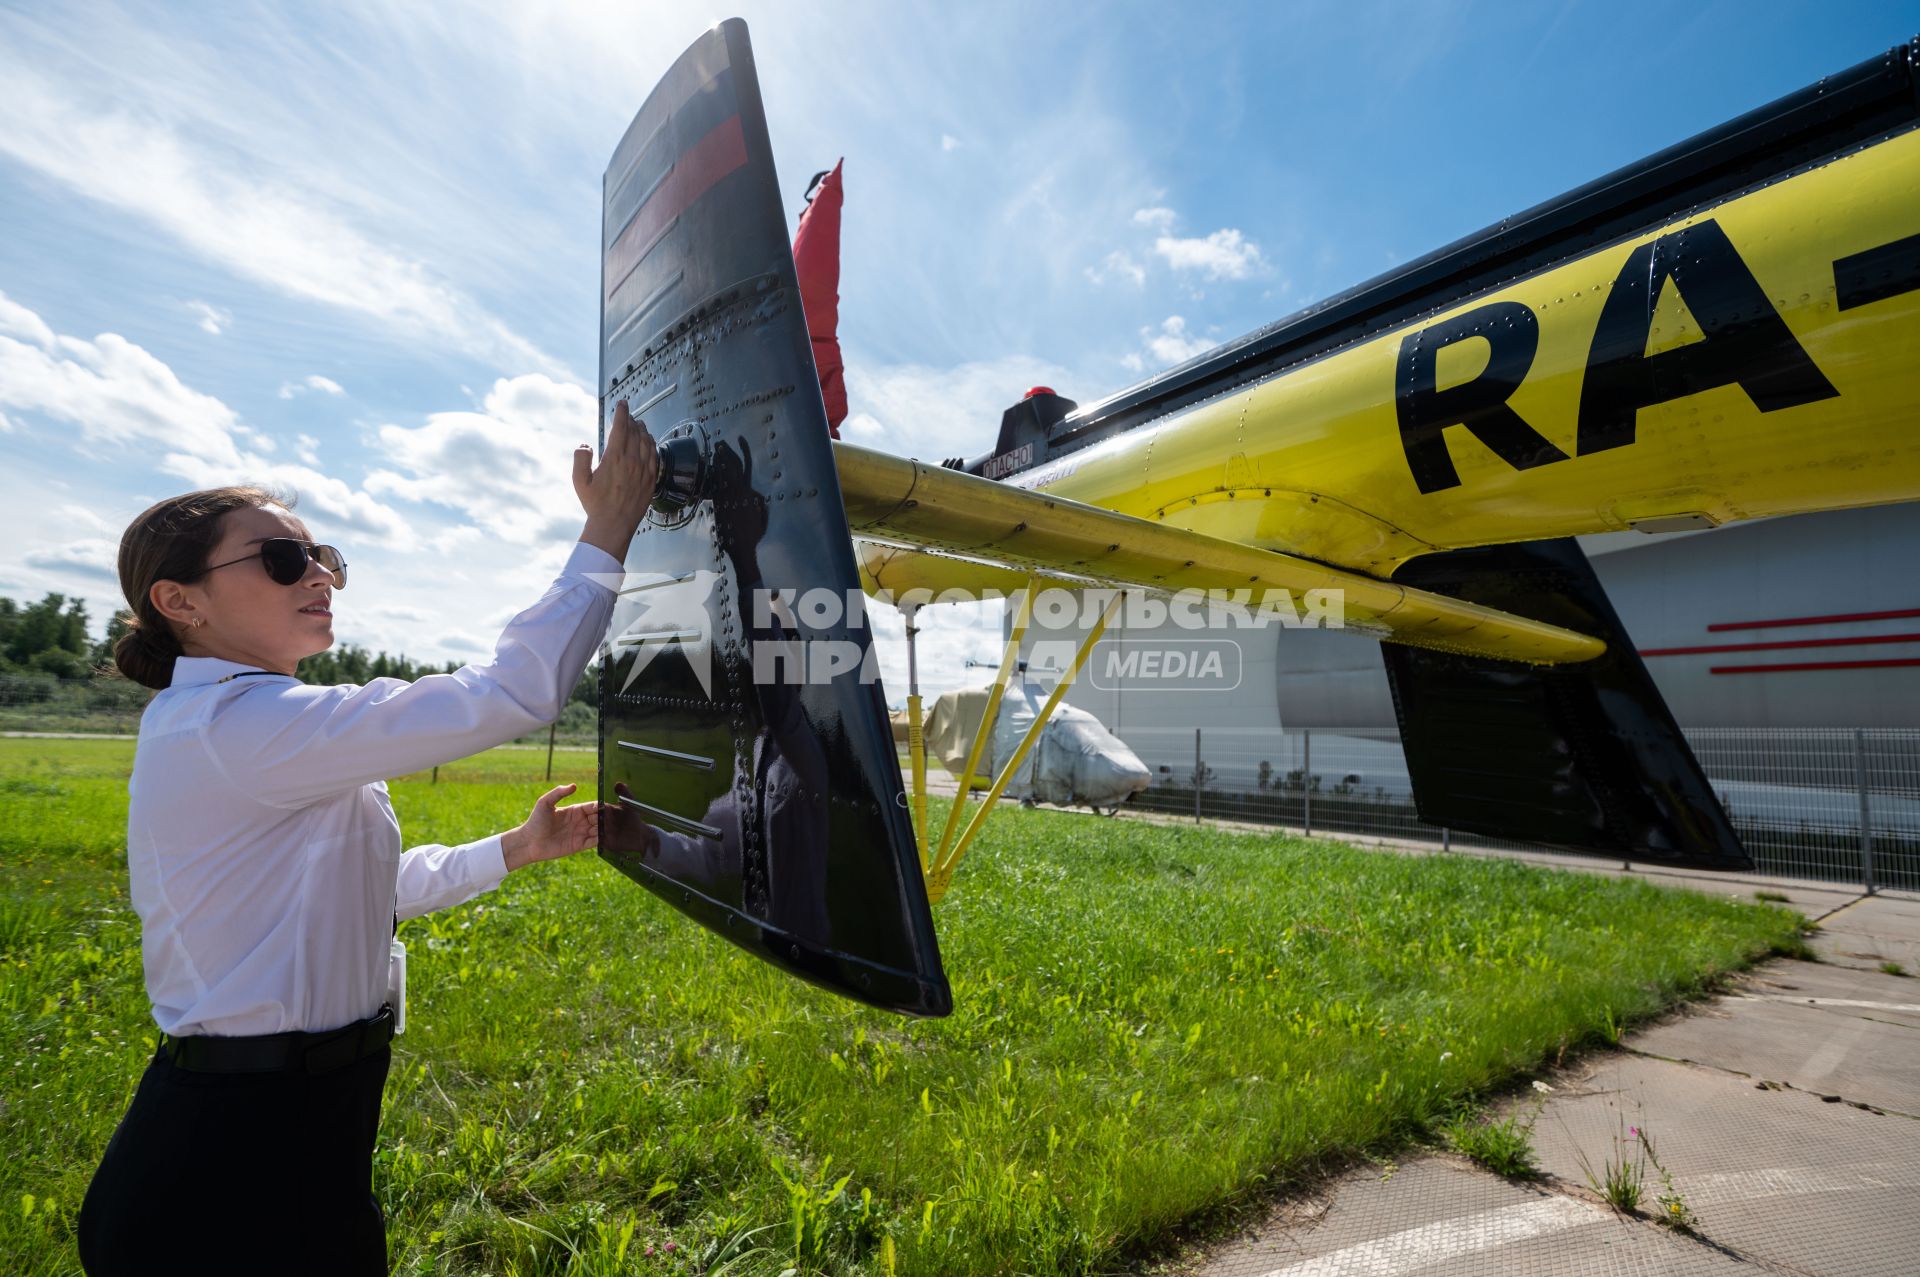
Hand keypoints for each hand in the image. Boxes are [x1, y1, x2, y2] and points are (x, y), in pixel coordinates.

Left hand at [500, 783, 613, 871]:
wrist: (529, 842)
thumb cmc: (536, 821)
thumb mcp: (545, 803)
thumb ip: (559, 792)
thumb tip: (574, 785)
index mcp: (575, 810)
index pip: (593, 806)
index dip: (602, 806)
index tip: (609, 806)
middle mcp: (580, 821)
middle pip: (599, 818)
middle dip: (607, 818)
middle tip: (616, 818)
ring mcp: (580, 834)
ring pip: (600, 830)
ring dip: (607, 829)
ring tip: (615, 828)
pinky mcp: (579, 846)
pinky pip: (594, 842)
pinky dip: (602, 840)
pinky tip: (608, 838)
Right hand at [575, 399, 659, 557]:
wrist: (613, 525)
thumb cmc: (595, 504)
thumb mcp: (579, 481)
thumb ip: (580, 459)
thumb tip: (585, 445)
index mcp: (615, 458)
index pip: (621, 427)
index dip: (622, 412)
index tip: (622, 404)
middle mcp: (632, 461)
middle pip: (635, 432)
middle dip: (631, 419)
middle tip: (627, 413)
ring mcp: (644, 471)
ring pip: (647, 442)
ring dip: (643, 430)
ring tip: (639, 424)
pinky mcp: (651, 480)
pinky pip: (655, 456)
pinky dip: (652, 445)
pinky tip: (649, 442)